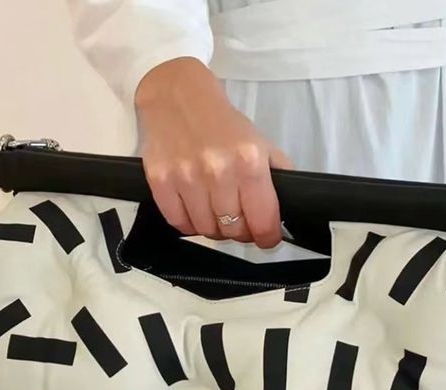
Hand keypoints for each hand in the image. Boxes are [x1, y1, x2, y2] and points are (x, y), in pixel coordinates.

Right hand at [135, 57, 293, 247]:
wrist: (177, 95)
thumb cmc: (220, 121)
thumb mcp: (260, 142)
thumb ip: (276, 177)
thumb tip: (284, 213)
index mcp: (249, 161)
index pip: (263, 221)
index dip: (267, 237)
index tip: (266, 237)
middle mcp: (218, 171)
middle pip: (234, 230)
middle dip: (241, 231)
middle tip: (240, 220)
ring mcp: (186, 177)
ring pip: (207, 230)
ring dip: (215, 228)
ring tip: (216, 212)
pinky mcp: (161, 181)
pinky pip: (179, 223)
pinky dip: (189, 223)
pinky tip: (195, 208)